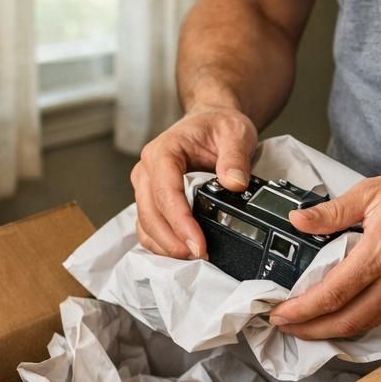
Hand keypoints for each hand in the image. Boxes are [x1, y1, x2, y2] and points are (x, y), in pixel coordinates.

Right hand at [131, 105, 257, 258]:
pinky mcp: (151, 200)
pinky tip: (183, 252)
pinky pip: (149, 228)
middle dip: (173, 241)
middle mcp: (146, 170)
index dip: (180, 222)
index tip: (198, 244)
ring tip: (194, 259)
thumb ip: (235, 157)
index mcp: (162, 152)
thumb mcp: (234, 133)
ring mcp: (145, 187)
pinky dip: (163, 244)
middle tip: (200, 257)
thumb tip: (235, 183)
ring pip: (145, 225)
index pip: (165, 192)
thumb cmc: (216, 126)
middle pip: (150, 214)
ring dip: (166, 246)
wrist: (210, 122)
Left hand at [268, 167, 380, 339]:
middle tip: (284, 326)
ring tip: (305, 325)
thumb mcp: (373, 191)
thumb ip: (332, 211)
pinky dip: (355, 323)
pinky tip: (338, 316)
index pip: (333, 294)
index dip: (302, 310)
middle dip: (310, 330)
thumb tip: (298, 220)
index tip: (280, 313)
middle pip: (346, 322)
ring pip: (364, 326)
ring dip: (331, 331)